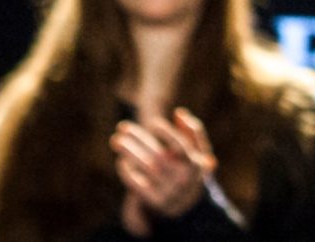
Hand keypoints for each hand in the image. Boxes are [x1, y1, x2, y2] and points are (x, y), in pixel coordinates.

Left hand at [111, 108, 216, 225]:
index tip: (153, 123)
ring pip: (146, 167)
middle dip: (139, 139)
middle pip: (159, 155)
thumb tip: (178, 113)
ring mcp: (168, 191)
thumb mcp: (198, 150)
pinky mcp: (155, 201)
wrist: (186, 202)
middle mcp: (182, 179)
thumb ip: (192, 130)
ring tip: (116, 140)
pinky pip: (138, 185)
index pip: (180, 146)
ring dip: (129, 152)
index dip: (167, 133)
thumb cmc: (188, 167)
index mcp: (194, 164)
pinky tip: (122, 160)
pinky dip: (128, 172)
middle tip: (122, 126)